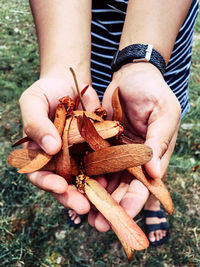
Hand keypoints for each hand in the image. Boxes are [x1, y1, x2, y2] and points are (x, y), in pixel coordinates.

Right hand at [19, 70, 99, 213]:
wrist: (69, 80)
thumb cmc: (46, 91)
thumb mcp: (33, 102)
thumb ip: (36, 124)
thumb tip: (50, 148)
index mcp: (39, 154)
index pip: (39, 174)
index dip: (47, 184)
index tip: (60, 186)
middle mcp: (59, 159)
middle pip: (64, 183)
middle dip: (72, 196)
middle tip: (83, 206)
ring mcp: (79, 155)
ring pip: (85, 178)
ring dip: (93, 190)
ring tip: (103, 198)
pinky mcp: (96, 148)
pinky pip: (103, 162)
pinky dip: (108, 171)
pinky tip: (116, 177)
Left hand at [88, 62, 180, 230]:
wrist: (132, 74)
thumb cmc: (153, 91)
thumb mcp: (164, 114)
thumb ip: (159, 142)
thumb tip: (155, 175)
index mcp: (152, 156)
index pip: (145, 185)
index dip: (135, 200)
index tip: (123, 213)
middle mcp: (133, 159)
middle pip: (122, 188)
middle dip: (110, 206)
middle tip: (97, 224)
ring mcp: (115, 151)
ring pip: (104, 178)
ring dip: (94, 194)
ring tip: (81, 211)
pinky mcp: (99, 141)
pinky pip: (90, 160)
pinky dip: (83, 172)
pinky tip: (73, 184)